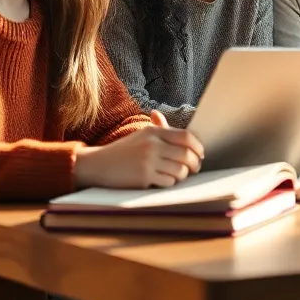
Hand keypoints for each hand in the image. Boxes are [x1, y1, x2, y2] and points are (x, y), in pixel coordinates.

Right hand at [75, 110, 203, 188]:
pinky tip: (161, 180)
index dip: (198, 146)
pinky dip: (169, 183)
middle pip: (187, 155)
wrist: (98, 164)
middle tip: (194, 168)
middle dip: (195, 164)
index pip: (186, 136)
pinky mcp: (144, 177)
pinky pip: (168, 182)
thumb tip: (161, 116)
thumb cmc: (122, 151)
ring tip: (175, 175)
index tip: (200, 154)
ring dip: (181, 175)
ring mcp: (148, 161)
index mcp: (154, 132)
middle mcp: (152, 144)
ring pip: (180, 171)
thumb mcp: (140, 135)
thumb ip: (157, 128)